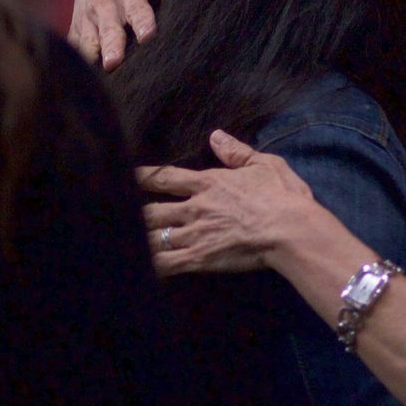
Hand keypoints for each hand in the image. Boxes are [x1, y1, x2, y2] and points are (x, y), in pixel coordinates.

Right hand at [69, 0, 168, 69]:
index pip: (136, 8)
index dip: (142, 22)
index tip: (147, 37)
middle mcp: (103, 1)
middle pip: (109, 27)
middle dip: (111, 45)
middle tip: (113, 63)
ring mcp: (86, 14)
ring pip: (89, 38)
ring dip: (92, 54)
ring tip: (99, 72)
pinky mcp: (75, 25)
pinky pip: (75, 43)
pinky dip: (79, 57)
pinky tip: (87, 73)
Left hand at [136, 129, 317, 275]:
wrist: (290, 229)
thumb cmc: (283, 196)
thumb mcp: (264, 165)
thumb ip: (236, 152)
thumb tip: (216, 136)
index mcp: (209, 183)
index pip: (166, 178)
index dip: (142, 178)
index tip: (125, 177)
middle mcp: (195, 207)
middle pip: (151, 210)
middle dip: (131, 214)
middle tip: (115, 215)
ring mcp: (195, 234)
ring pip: (153, 236)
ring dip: (136, 239)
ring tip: (118, 243)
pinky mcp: (199, 258)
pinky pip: (165, 263)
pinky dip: (148, 265)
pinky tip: (135, 268)